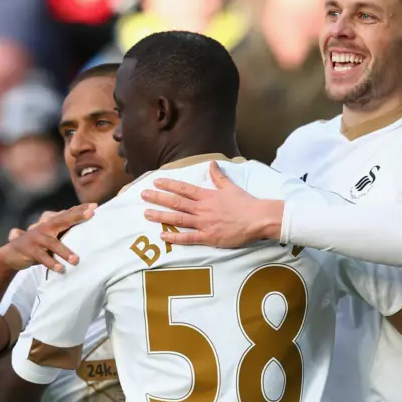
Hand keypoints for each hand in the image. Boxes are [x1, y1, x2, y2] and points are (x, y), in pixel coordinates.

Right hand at [0, 204, 96, 272]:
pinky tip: (61, 268)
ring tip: (76, 260)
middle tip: (91, 213)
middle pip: (62, 220)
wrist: (11, 254)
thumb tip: (88, 235)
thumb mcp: (51, 238)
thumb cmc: (37, 246)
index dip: (80, 209)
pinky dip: (52, 263)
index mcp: (50, 223)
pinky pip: (42, 257)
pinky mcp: (30, 250)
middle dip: (77, 216)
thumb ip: (64, 233)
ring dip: (65, 252)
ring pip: (53, 243)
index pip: (67, 214)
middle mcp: (44, 227)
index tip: (95, 206)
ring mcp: (36, 238)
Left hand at [141, 161, 282, 246]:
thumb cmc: (246, 203)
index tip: (155, 181)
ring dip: (161, 215)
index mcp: (207, 196)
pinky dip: (175, 237)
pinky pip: (188, 237)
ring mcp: (204, 223)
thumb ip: (219, 176)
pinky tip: (162, 235)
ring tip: (146, 213)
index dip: (168, 184)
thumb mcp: (231, 187)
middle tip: (143, 195)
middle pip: (176, 202)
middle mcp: (202, 208)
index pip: (184, 188)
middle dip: (158, 198)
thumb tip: (212, 163)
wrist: (258, 218)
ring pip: (178, 219)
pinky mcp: (209, 237)